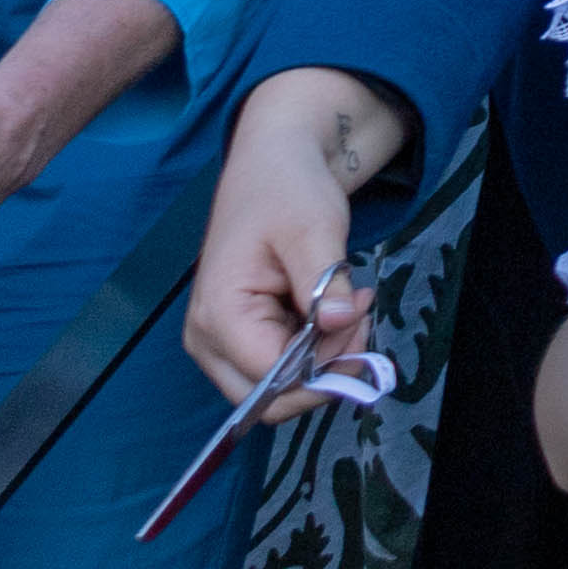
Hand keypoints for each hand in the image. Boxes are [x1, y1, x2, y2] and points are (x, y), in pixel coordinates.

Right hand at [188, 70, 401, 406]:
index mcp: (218, 316)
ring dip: (325, 358)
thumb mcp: (313, 228)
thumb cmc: (288, 193)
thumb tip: (340, 322)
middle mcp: (208, 342)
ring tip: (350, 303)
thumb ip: (325, 280)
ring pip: (279, 388)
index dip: (324, 363)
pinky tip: (336, 307)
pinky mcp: (240, 340)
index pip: (271, 380)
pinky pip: (282, 368)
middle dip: (325, 370)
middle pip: (270, 399)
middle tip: (358, 318)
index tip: (358, 316)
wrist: (273, 169)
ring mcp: (221, 344)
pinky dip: (317, 349)